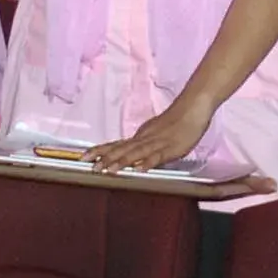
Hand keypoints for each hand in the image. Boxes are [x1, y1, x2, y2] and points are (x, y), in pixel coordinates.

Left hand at [90, 88, 217, 171]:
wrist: (193, 107)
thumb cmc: (178, 122)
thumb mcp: (158, 135)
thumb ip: (146, 147)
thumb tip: (134, 159)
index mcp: (141, 136)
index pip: (117, 144)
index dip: (100, 151)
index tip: (84, 157)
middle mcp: (145, 138)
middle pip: (122, 149)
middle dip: (105, 158)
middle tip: (89, 167)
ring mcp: (157, 142)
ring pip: (136, 152)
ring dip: (121, 162)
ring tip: (108, 170)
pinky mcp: (171, 147)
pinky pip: (158, 156)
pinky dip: (148, 162)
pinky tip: (140, 170)